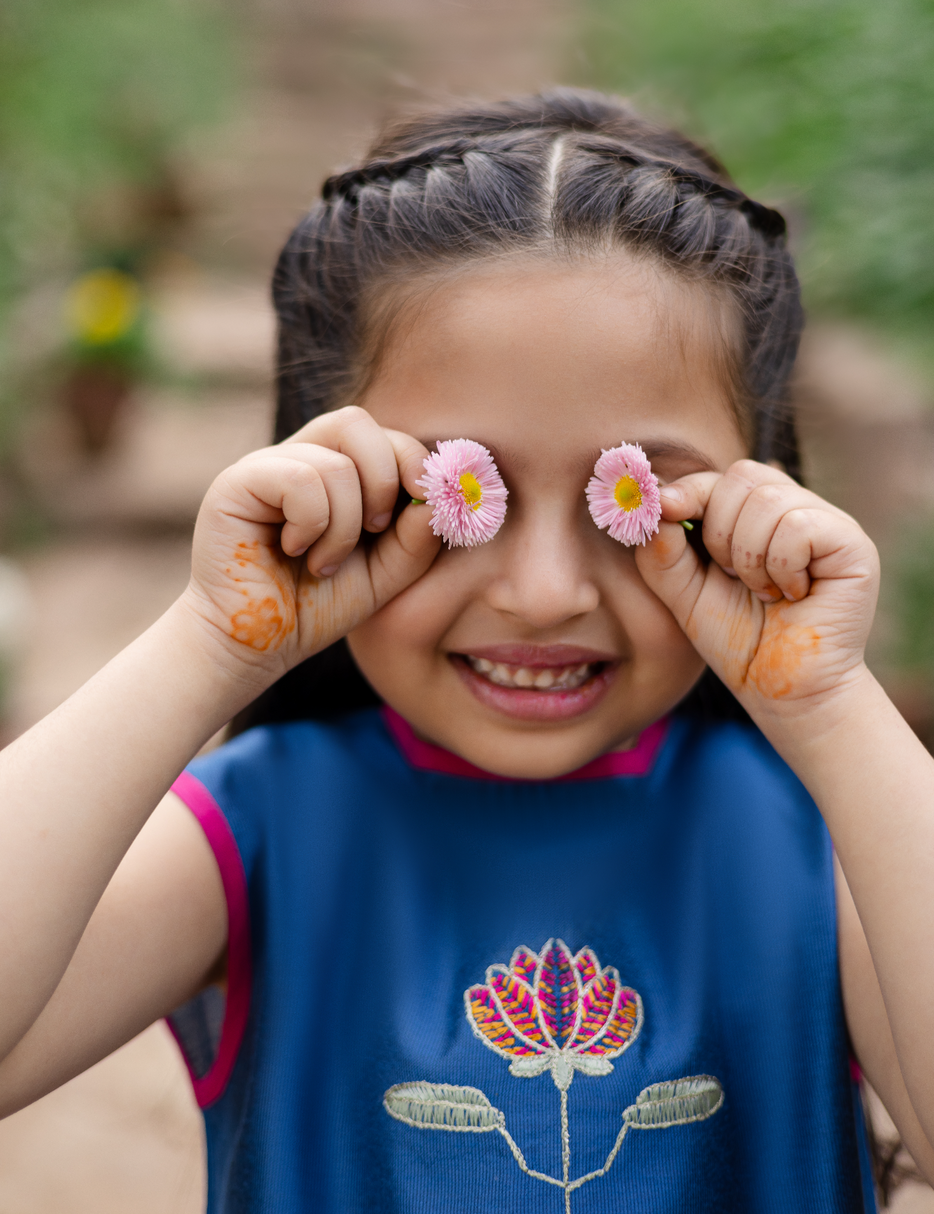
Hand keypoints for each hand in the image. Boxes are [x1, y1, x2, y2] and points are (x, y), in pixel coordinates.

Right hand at [181, 406, 440, 681]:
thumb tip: (437, 492)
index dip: (412, 464)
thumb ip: (417, 535)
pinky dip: (313, 523)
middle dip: (384, 479)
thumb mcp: (385, 573)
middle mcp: (298, 457)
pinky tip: (295, 550)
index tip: (418, 512)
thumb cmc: (317, 607)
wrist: (257, 644)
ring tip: (324, 562)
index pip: (383, 434)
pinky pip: (301, 478)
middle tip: (374, 530)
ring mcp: (265, 466)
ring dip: (344, 525)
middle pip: (355, 422)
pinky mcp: (237, 482)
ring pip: (335, 463)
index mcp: (335, 469)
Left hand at [635, 459, 879, 722]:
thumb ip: (663, 553)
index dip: (690, 490)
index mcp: (756, 516)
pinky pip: (799, 526)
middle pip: (743, 476)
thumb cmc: (739, 642)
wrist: (784, 693)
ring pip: (769, 499)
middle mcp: (795, 510)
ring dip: (749, 556)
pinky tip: (792, 594)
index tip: (666, 509)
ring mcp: (827, 523)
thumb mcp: (685, 595)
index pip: (720, 478)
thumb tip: (656, 505)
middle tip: (732, 577)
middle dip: (719, 532)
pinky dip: (781, 565)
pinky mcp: (852, 544)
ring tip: (764, 592)